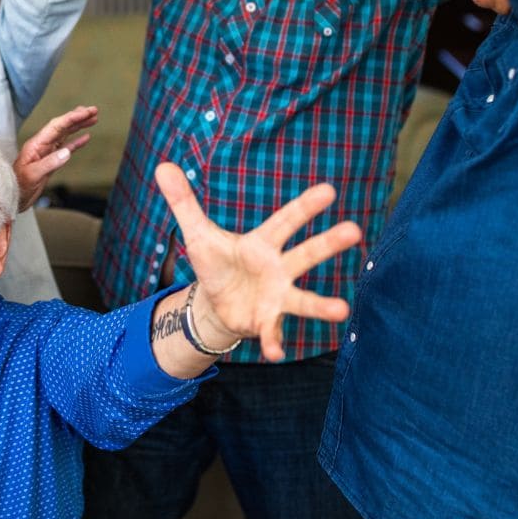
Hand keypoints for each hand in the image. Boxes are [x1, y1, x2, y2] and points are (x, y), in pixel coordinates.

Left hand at [14, 105, 97, 209]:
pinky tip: (86, 137)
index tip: (85, 112)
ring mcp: (46, 152)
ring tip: (93, 118)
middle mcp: (42, 145)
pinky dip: (76, 142)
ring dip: (78, 126)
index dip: (71, 118)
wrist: (13, 198)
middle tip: (93, 110)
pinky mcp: (51, 161)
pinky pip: (66, 147)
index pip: (56, 126)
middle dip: (77, 117)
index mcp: (36, 144)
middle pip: (62, 126)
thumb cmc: (19, 186)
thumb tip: (67, 152)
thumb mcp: (33, 175)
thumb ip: (49, 163)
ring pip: (65, 134)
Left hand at [156, 165, 360, 361]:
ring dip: (322, 306)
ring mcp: (277, 296)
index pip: (286, 221)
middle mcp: (278, 268)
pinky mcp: (266, 322)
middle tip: (355, 230)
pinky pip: (273, 333)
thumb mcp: (197, 234)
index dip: (305, 206)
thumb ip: (184, 202)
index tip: (329, 190)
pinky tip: (275, 353)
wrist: (216, 303)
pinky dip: (273, 342)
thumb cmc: (216, 263)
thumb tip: (162, 165)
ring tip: (343, 310)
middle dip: (329, 243)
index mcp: (263, 243)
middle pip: (306, 254)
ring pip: (303, 299)